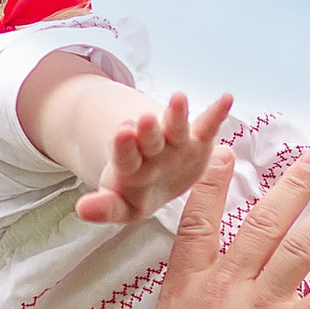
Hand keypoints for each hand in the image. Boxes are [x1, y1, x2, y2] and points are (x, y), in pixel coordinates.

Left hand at [74, 90, 233, 226]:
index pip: (125, 157)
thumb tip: (82, 209)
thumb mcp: (121, 206)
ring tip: (179, 99)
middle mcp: (151, 151)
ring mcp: (173, 143)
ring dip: (176, 114)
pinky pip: (207, 127)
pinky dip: (217, 114)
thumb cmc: (135, 192)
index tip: (122, 132)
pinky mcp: (196, 141)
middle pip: (148, 139)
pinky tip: (227, 99)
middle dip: (147, 130)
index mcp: (130, 168)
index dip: (124, 147)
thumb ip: (106, 208)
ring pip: (174, 127)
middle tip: (144, 119)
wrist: (153, 175)